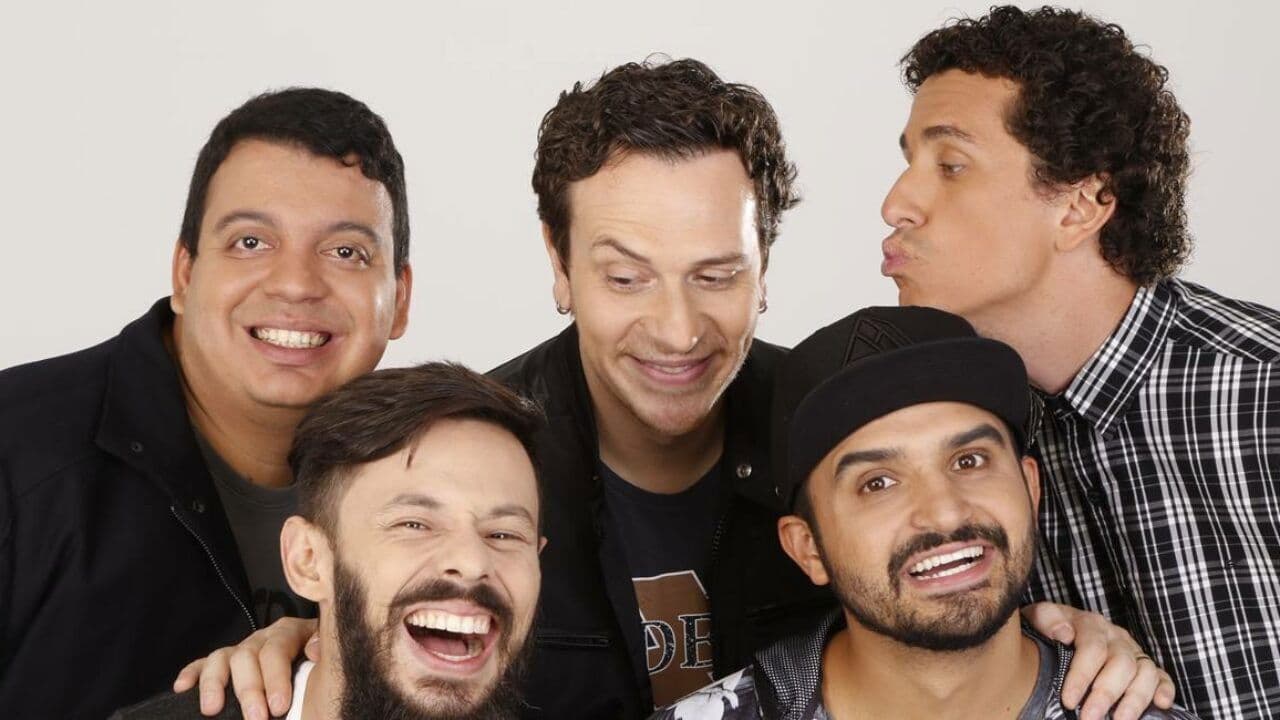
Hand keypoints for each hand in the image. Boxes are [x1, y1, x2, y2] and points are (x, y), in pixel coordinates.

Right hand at [172, 617, 319, 719]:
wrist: (314, 674)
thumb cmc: (318, 669)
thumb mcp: (326, 658)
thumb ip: (322, 650)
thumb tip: (314, 650)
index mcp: (288, 633)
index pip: (278, 649)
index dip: (276, 677)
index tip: (279, 706)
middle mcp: (261, 638)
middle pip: (248, 656)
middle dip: (250, 690)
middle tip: (256, 718)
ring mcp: (240, 650)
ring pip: (221, 658)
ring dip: (215, 684)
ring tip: (212, 709)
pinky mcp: (222, 663)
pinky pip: (202, 664)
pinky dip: (191, 674)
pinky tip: (182, 688)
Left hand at [1022, 602, 1174, 719]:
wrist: (1058, 626)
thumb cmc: (1046, 628)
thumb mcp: (1038, 617)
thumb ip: (1046, 619)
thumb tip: (1064, 634)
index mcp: (1090, 624)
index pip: (1092, 648)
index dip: (1081, 676)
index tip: (1068, 701)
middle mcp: (1116, 637)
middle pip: (1120, 664)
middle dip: (1105, 695)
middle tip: (1089, 718)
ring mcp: (1133, 651)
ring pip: (1144, 672)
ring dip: (1134, 700)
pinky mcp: (1145, 665)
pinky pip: (1162, 676)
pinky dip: (1165, 689)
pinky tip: (1162, 705)